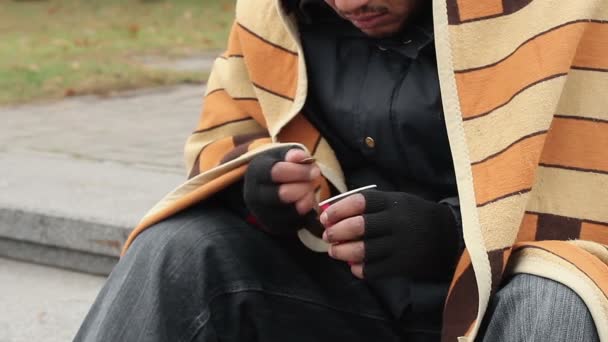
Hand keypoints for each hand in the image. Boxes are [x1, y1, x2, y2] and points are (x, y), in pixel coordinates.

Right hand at [244, 147, 319, 234]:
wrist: (265, 188)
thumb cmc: (278, 168)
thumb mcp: (282, 156)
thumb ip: (293, 154)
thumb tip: (302, 157)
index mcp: (255, 173)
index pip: (277, 171)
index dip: (300, 171)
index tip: (315, 171)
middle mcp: (254, 196)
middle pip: (284, 194)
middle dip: (305, 186)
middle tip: (314, 181)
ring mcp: (262, 214)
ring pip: (292, 211)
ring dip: (308, 199)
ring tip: (310, 190)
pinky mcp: (275, 227)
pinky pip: (298, 222)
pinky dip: (307, 212)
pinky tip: (308, 201)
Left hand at [320, 190, 458, 280]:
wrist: (448, 237)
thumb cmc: (413, 216)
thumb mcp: (397, 201)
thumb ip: (369, 206)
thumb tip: (331, 212)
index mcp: (394, 202)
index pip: (360, 202)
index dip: (338, 210)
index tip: (325, 217)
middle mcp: (397, 222)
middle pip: (359, 226)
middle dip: (336, 232)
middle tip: (327, 236)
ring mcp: (401, 245)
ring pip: (363, 250)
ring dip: (342, 252)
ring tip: (334, 252)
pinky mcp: (403, 266)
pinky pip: (373, 270)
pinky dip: (358, 269)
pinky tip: (353, 266)